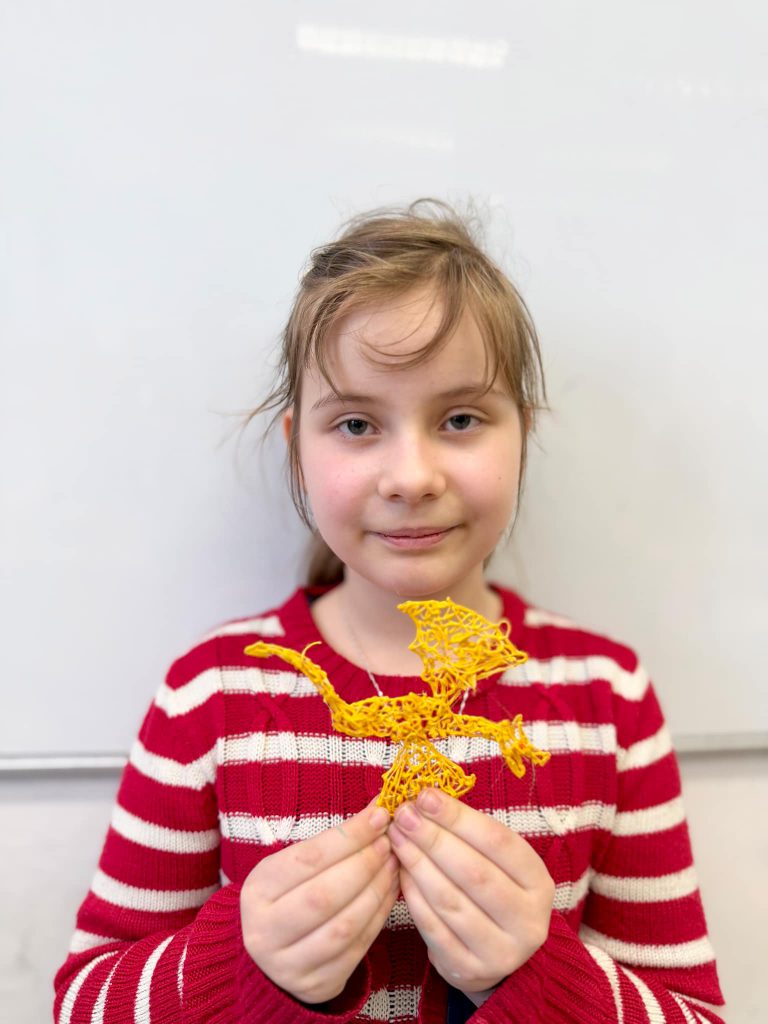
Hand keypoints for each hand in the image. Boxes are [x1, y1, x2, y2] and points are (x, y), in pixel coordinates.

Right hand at [240, 797, 398, 1003]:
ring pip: (345, 925)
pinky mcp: (317, 985)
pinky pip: (357, 948)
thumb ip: (331, 843)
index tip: (379, 816)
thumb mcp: (293, 866)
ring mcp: (290, 964)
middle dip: (365, 864)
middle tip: (388, 843)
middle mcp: (266, 931)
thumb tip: (377, 811)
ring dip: (377, 890)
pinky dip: (379, 916)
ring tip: (393, 865)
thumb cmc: (289, 896)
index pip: (308, 859)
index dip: (349, 836)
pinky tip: (390, 892)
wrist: (270, 956)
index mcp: (257, 891)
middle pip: (325, 895)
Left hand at [389, 788, 554, 997]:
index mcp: (539, 883)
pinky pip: (433, 927)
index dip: (459, 817)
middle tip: (403, 815)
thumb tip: (425, 799)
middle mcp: (528, 921)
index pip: (498, 842)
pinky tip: (399, 871)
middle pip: (474, 872)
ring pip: (450, 900)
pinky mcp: (469, 971)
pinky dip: (413, 895)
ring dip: (417, 864)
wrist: (496, 954)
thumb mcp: (496, 861)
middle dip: (433, 839)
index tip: (425, 796)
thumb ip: (468, 833)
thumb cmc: (493, 889)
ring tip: (396, 837)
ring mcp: (500, 951)